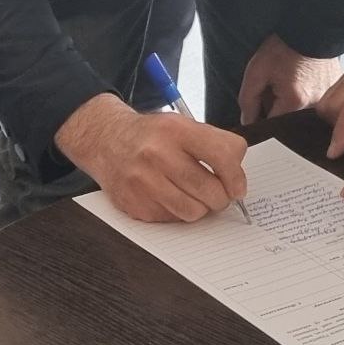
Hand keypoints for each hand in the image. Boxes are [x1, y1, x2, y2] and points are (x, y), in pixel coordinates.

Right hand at [55, 93, 248, 223]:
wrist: (105, 141)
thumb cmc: (151, 136)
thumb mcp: (183, 125)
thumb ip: (217, 143)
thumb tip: (237, 178)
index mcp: (175, 130)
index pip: (222, 156)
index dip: (236, 177)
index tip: (238, 187)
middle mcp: (157, 154)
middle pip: (210, 190)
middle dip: (221, 198)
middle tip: (218, 194)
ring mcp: (142, 181)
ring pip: (193, 211)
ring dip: (200, 208)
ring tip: (194, 196)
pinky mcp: (133, 204)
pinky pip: (171, 220)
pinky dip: (177, 212)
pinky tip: (169, 197)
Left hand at [234, 34, 340, 123]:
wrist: (311, 27)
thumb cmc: (284, 47)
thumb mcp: (257, 72)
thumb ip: (248, 101)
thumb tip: (248, 123)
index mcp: (295, 104)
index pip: (272, 126)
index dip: (262, 117)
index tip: (260, 103)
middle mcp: (314, 106)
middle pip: (288, 120)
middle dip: (277, 108)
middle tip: (276, 85)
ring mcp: (327, 99)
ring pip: (302, 112)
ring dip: (292, 102)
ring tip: (290, 80)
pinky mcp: (333, 91)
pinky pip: (315, 101)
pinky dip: (305, 94)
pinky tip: (302, 78)